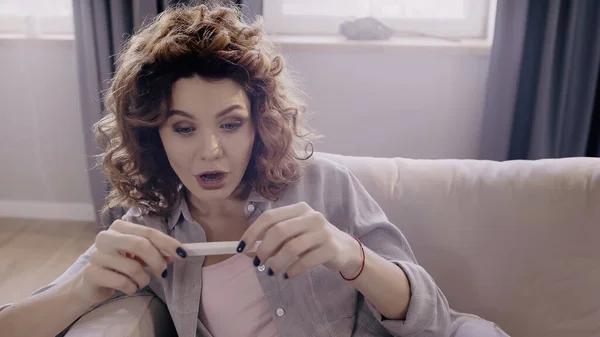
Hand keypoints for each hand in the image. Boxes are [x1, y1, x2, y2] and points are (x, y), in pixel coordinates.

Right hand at [72, 220, 186, 303]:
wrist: (91, 283)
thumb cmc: (119, 266)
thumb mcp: (138, 256)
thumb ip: (156, 252)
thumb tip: (177, 254)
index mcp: (119, 227)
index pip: (148, 232)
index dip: (167, 243)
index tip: (182, 253)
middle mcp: (106, 237)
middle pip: (141, 245)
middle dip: (157, 261)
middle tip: (163, 273)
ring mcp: (96, 255)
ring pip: (132, 267)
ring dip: (143, 279)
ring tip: (140, 281)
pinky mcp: (91, 273)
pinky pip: (122, 282)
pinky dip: (131, 288)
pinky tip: (128, 287)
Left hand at [239, 202, 361, 278]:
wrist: (344, 249)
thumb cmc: (312, 241)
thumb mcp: (294, 235)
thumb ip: (273, 239)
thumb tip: (247, 250)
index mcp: (299, 209)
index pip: (270, 217)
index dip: (252, 232)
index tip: (241, 248)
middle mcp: (311, 216)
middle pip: (279, 231)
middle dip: (264, 249)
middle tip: (258, 262)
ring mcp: (323, 231)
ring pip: (292, 248)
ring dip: (277, 263)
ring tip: (272, 271)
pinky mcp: (331, 248)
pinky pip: (306, 261)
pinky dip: (293, 270)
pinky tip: (288, 275)